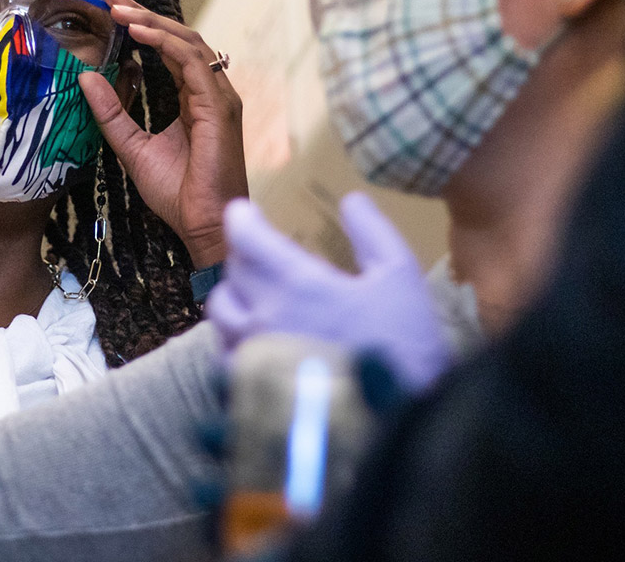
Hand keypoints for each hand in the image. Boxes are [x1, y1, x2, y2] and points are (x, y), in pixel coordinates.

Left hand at [79, 0, 247, 267]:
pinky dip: (165, 43)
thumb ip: (112, 113)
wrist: (204, 225)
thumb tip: (87, 77)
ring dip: (152, 21)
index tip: (112, 5)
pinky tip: (138, 32)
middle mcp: (210, 92)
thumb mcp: (132, 147)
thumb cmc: (178, 194)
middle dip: (144, 11)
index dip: (142, 23)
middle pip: (178, 37)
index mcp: (194, 99)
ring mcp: (218, 97)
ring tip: (120, 9)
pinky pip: (191, 62)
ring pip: (187, 42)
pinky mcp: (219, 106)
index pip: (169, 49)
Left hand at [206, 194, 450, 390]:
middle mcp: (262, 317)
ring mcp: (251, 358)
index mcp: (297, 284)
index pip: (244, 236)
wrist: (399, 423)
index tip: (245, 212)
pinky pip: (224, 355)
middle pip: (231, 272)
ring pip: (220, 314)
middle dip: (245, 256)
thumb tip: (351, 200)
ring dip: (235, 298)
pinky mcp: (247, 392)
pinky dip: (235, 341)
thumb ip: (372, 233)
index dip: (240, 218)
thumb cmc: (404, 348)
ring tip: (258, 299)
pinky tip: (259, 343)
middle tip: (265, 256)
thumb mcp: (401, 278)